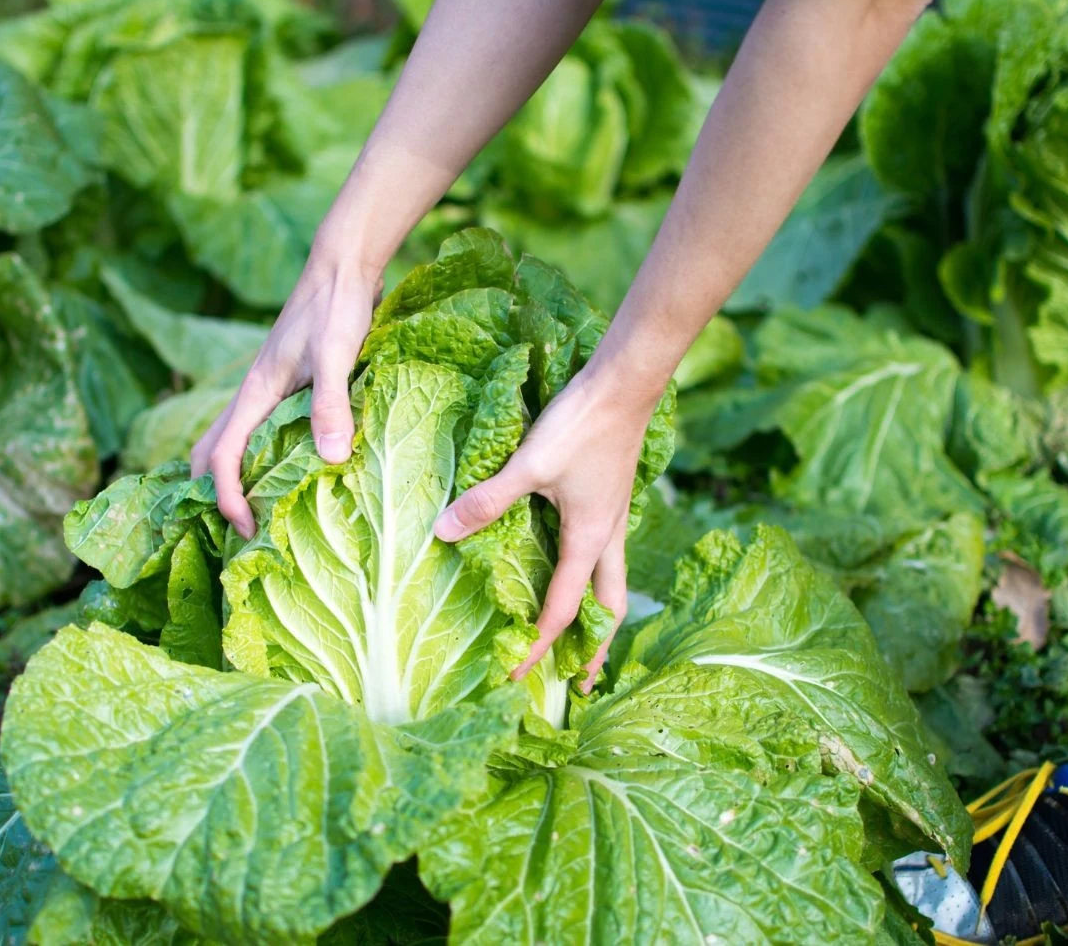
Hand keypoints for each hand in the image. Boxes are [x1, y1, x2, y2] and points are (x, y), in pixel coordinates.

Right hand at [191, 255, 379, 538]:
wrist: (344, 267)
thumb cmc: (337, 306)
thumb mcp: (337, 354)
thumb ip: (332, 404)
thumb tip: (331, 458)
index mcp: (256, 392)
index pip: (222, 456)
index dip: (227, 497)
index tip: (245, 528)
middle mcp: (255, 395)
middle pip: (212, 451)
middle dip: (215, 494)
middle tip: (241, 531)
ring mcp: (269, 390)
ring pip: (234, 440)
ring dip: (236, 476)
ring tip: (260, 512)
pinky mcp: (288, 386)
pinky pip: (263, 431)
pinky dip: (264, 457)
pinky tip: (293, 472)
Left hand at [433, 362, 661, 691]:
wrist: (624, 384)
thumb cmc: (581, 425)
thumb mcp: (529, 464)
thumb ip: (487, 500)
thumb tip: (443, 532)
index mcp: (587, 541)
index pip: (559, 611)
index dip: (536, 647)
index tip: (514, 677)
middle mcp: (605, 538)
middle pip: (607, 610)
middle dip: (594, 649)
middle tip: (580, 681)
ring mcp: (611, 519)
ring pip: (611, 583)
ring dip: (597, 616)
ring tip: (584, 638)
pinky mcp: (607, 499)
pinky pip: (604, 554)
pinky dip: (592, 578)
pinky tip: (572, 567)